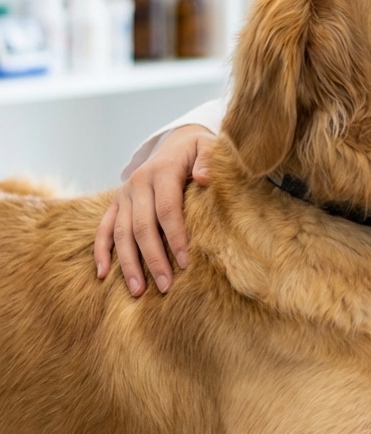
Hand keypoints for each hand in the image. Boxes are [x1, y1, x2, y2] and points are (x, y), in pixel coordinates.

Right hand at [94, 124, 214, 296]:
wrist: (176, 142)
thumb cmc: (197, 151)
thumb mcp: (208, 146)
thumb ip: (208, 160)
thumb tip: (204, 178)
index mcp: (162, 171)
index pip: (166, 209)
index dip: (175, 236)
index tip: (185, 262)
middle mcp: (138, 183)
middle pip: (142, 226)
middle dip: (153, 258)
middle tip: (165, 286)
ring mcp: (124, 194)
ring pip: (121, 232)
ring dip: (128, 263)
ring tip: (138, 291)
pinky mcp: (116, 203)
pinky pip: (104, 228)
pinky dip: (101, 251)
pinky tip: (103, 274)